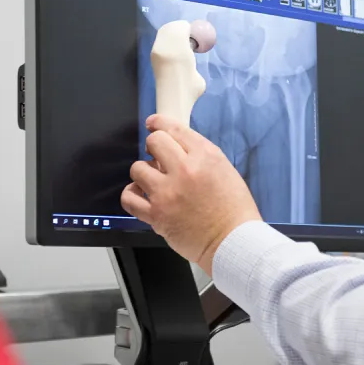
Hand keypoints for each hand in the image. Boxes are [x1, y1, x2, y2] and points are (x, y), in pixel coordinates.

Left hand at [121, 115, 260, 273]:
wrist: (233, 241)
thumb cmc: (234, 209)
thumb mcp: (225, 170)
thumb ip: (200, 155)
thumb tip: (176, 148)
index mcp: (205, 156)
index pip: (174, 129)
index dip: (159, 123)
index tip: (153, 124)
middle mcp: (184, 170)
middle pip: (154, 142)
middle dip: (154, 147)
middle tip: (158, 157)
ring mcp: (167, 193)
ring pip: (138, 168)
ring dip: (144, 172)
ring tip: (153, 181)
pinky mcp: (156, 214)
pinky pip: (129, 198)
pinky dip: (132, 194)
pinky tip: (141, 195)